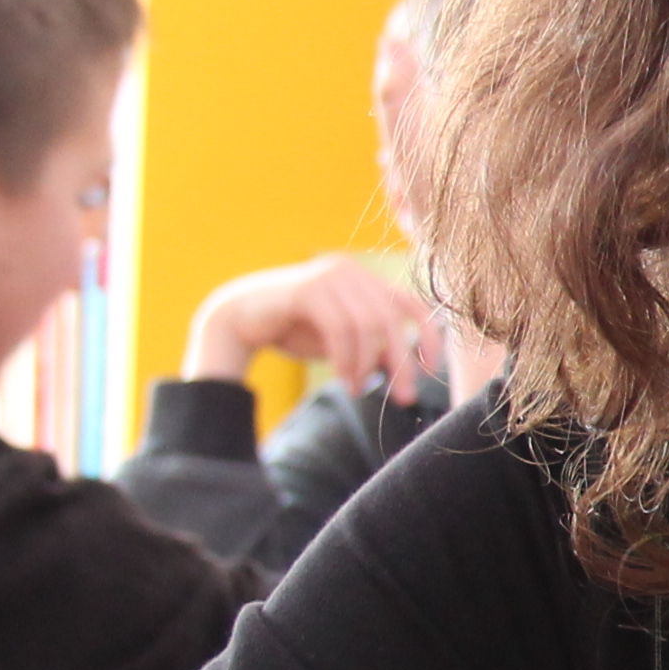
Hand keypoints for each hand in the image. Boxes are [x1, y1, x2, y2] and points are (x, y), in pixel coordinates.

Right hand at [183, 253, 434, 401]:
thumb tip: (405, 371)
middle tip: (403, 397)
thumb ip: (372, 349)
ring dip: (365, 365)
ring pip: (367, 326)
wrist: (236, 320)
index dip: (429, 336)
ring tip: (358, 389)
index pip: (412, 304)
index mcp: (366, 280)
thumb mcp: (342, 342)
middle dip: (401, 362)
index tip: (431, 369)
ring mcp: (330, 276)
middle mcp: (352, 272)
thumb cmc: (294, 330)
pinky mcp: (307, 288)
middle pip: (391, 320)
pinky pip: (340, 329)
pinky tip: (345, 380)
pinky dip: (347, 359)